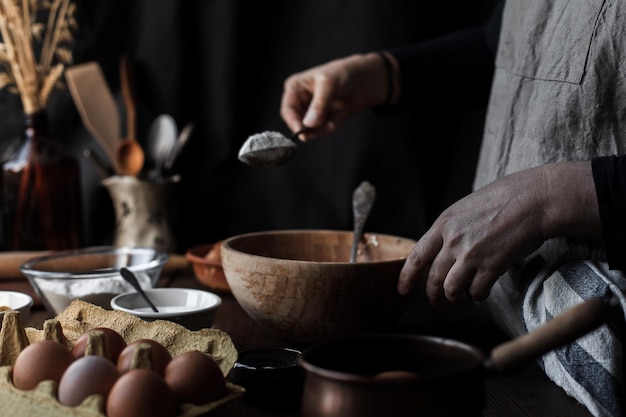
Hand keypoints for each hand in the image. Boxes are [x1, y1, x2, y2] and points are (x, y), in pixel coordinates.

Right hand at [280, 52, 392, 139]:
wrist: (362, 80)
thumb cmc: (343, 73)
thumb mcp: (329, 85)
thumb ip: (319, 105)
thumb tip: (309, 124)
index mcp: (295, 87)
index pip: (288, 110)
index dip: (294, 122)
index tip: (304, 133)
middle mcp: (300, 101)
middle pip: (299, 124)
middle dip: (317, 125)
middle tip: (329, 121)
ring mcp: (311, 112)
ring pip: (313, 130)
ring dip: (329, 124)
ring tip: (340, 109)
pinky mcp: (321, 120)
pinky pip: (324, 131)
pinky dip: (335, 124)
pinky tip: (342, 112)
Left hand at [397, 161, 599, 305]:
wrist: (534, 200)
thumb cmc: (504, 199)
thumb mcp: (466, 207)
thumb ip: (451, 229)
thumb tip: (442, 249)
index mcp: (444, 223)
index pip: (416, 256)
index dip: (406, 276)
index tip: (402, 289)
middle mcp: (453, 241)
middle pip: (433, 278)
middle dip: (432, 295)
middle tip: (436, 303)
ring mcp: (471, 254)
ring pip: (451, 289)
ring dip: (454, 298)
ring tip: (460, 298)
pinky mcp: (492, 266)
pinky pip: (476, 292)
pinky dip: (476, 296)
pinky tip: (481, 291)